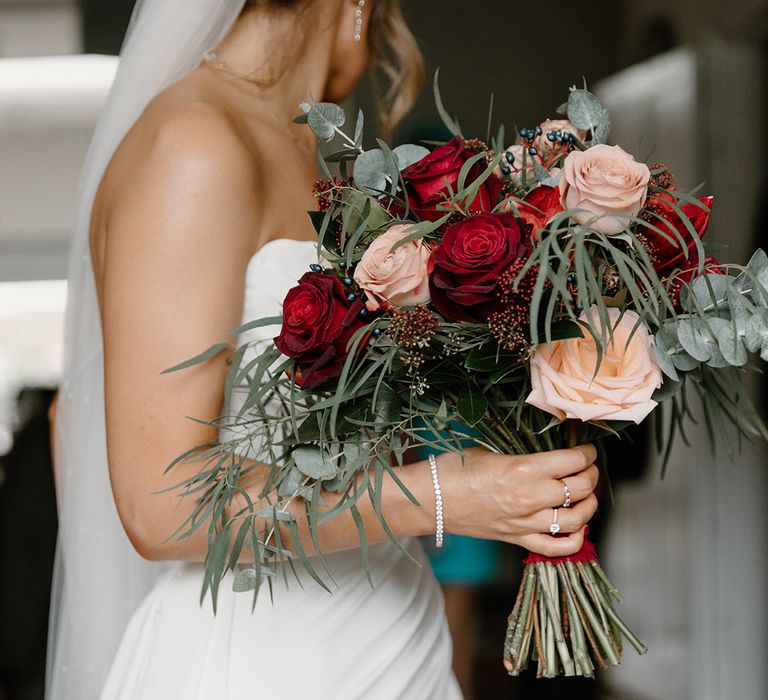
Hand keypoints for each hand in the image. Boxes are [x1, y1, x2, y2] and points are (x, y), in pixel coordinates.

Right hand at [437, 444, 598, 556]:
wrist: (429, 500)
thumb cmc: (453, 470)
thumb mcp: (489, 450)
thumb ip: (522, 454)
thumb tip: (547, 452)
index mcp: (522, 469)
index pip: (573, 461)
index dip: (587, 453)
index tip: (587, 450)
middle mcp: (529, 497)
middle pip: (581, 488)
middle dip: (591, 474)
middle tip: (588, 468)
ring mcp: (525, 522)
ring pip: (577, 518)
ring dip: (589, 504)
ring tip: (586, 494)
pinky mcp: (517, 539)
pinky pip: (557, 547)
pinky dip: (576, 539)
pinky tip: (577, 527)